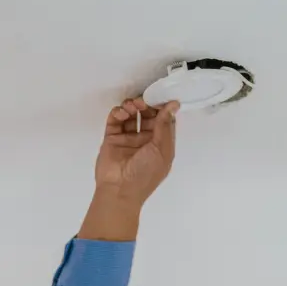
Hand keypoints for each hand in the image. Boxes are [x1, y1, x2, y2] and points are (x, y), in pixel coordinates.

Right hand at [78, 98, 178, 240]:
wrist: (120, 189)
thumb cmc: (145, 175)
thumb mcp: (162, 149)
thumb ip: (165, 125)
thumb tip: (174, 104)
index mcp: (160, 145)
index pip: (163, 121)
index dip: (162, 108)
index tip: (160, 96)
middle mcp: (145, 141)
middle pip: (147, 115)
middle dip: (146, 105)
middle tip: (143, 101)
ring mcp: (128, 139)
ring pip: (131, 115)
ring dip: (132, 106)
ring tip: (132, 107)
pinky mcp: (112, 137)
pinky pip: (116, 119)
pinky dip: (118, 112)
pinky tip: (121, 113)